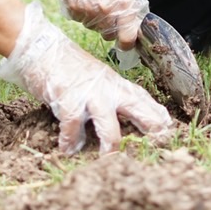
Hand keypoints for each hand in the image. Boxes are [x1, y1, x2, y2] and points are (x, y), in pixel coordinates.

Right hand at [0, 1, 172, 153]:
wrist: (41, 48)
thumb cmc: (68, 67)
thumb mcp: (96, 79)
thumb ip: (109, 95)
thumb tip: (126, 116)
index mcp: (116, 84)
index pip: (143, 99)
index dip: (157, 115)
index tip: (169, 129)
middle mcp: (108, 89)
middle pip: (138, 109)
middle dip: (151, 128)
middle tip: (157, 147)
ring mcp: (90, 95)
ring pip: (110, 127)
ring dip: (111, 147)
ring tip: (109, 161)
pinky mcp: (69, 100)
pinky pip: (74, 128)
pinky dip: (70, 142)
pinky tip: (67, 150)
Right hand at [52, 0, 147, 49]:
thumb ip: (131, 8)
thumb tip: (132, 26)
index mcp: (123, 7)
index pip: (126, 38)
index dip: (127, 42)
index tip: (126, 42)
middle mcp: (104, 12)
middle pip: (107, 34)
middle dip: (109, 26)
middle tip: (108, 9)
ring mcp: (86, 12)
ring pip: (92, 27)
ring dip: (95, 18)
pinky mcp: (72, 9)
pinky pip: (79, 19)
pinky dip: (82, 12)